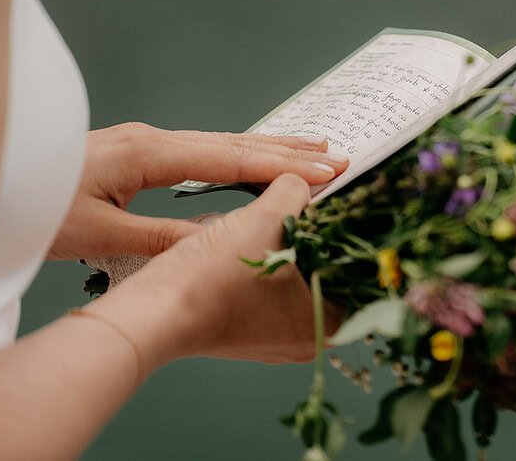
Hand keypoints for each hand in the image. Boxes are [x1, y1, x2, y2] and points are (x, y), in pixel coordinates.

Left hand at [48, 123, 348, 260]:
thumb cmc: (40, 209)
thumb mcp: (102, 234)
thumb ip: (166, 237)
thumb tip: (226, 240)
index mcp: (149, 154)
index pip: (231, 159)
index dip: (282, 167)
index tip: (327, 172)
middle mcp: (153, 138)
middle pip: (234, 142)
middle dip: (288, 150)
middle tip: (336, 155)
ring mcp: (146, 139)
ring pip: (220, 142)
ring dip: (267, 147)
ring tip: (310, 147)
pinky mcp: (139, 148)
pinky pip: (202, 147)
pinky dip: (238, 151)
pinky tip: (252, 155)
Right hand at [88, 174, 341, 366]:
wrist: (153, 310)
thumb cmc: (214, 276)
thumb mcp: (264, 217)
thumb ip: (294, 190)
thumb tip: (306, 176)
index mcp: (326, 325)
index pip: (362, 274)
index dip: (359, 233)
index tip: (354, 204)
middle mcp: (305, 340)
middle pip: (330, 274)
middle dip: (326, 236)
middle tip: (325, 200)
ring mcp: (273, 338)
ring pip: (298, 280)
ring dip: (295, 246)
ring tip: (292, 210)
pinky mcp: (244, 329)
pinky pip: (271, 289)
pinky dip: (270, 261)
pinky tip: (261, 234)